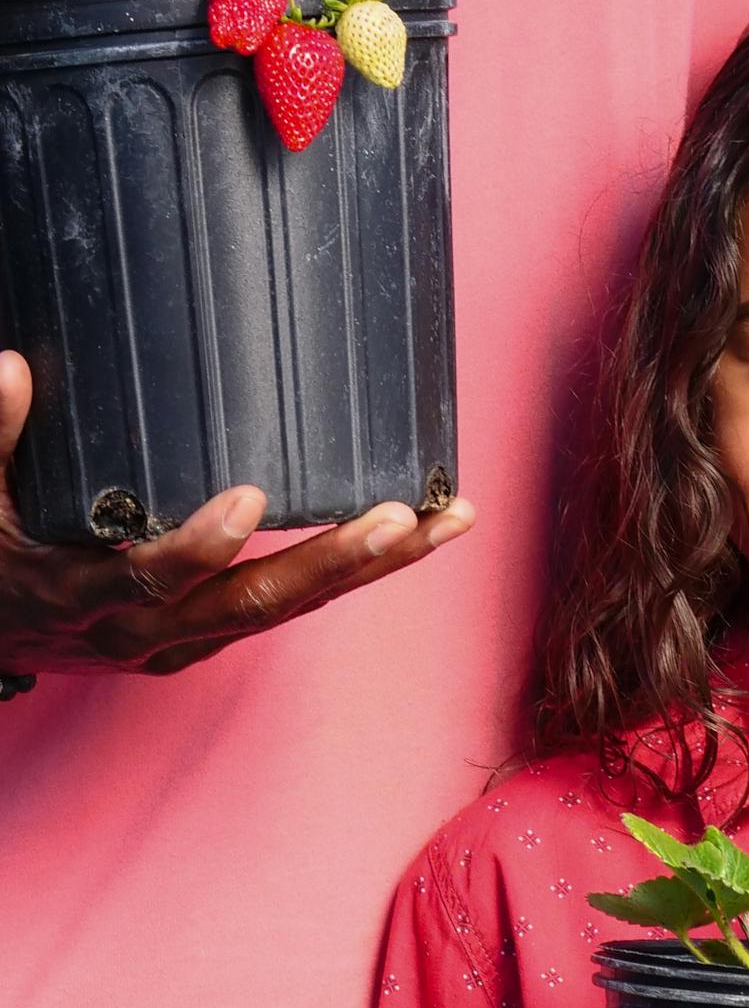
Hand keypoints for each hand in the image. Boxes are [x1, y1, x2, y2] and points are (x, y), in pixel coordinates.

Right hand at [0, 348, 473, 676]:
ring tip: (447, 521)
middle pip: (255, 604)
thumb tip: (9, 366)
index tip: (246, 500)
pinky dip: (356, 576)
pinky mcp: (210, 639)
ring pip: (292, 610)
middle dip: (334, 562)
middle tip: (401, 517)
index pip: (152, 578)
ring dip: (374, 570)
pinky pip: (294, 609)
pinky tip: (416, 537)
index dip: (198, 547)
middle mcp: (148, 632)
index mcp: (87, 596)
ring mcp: (188, 641)